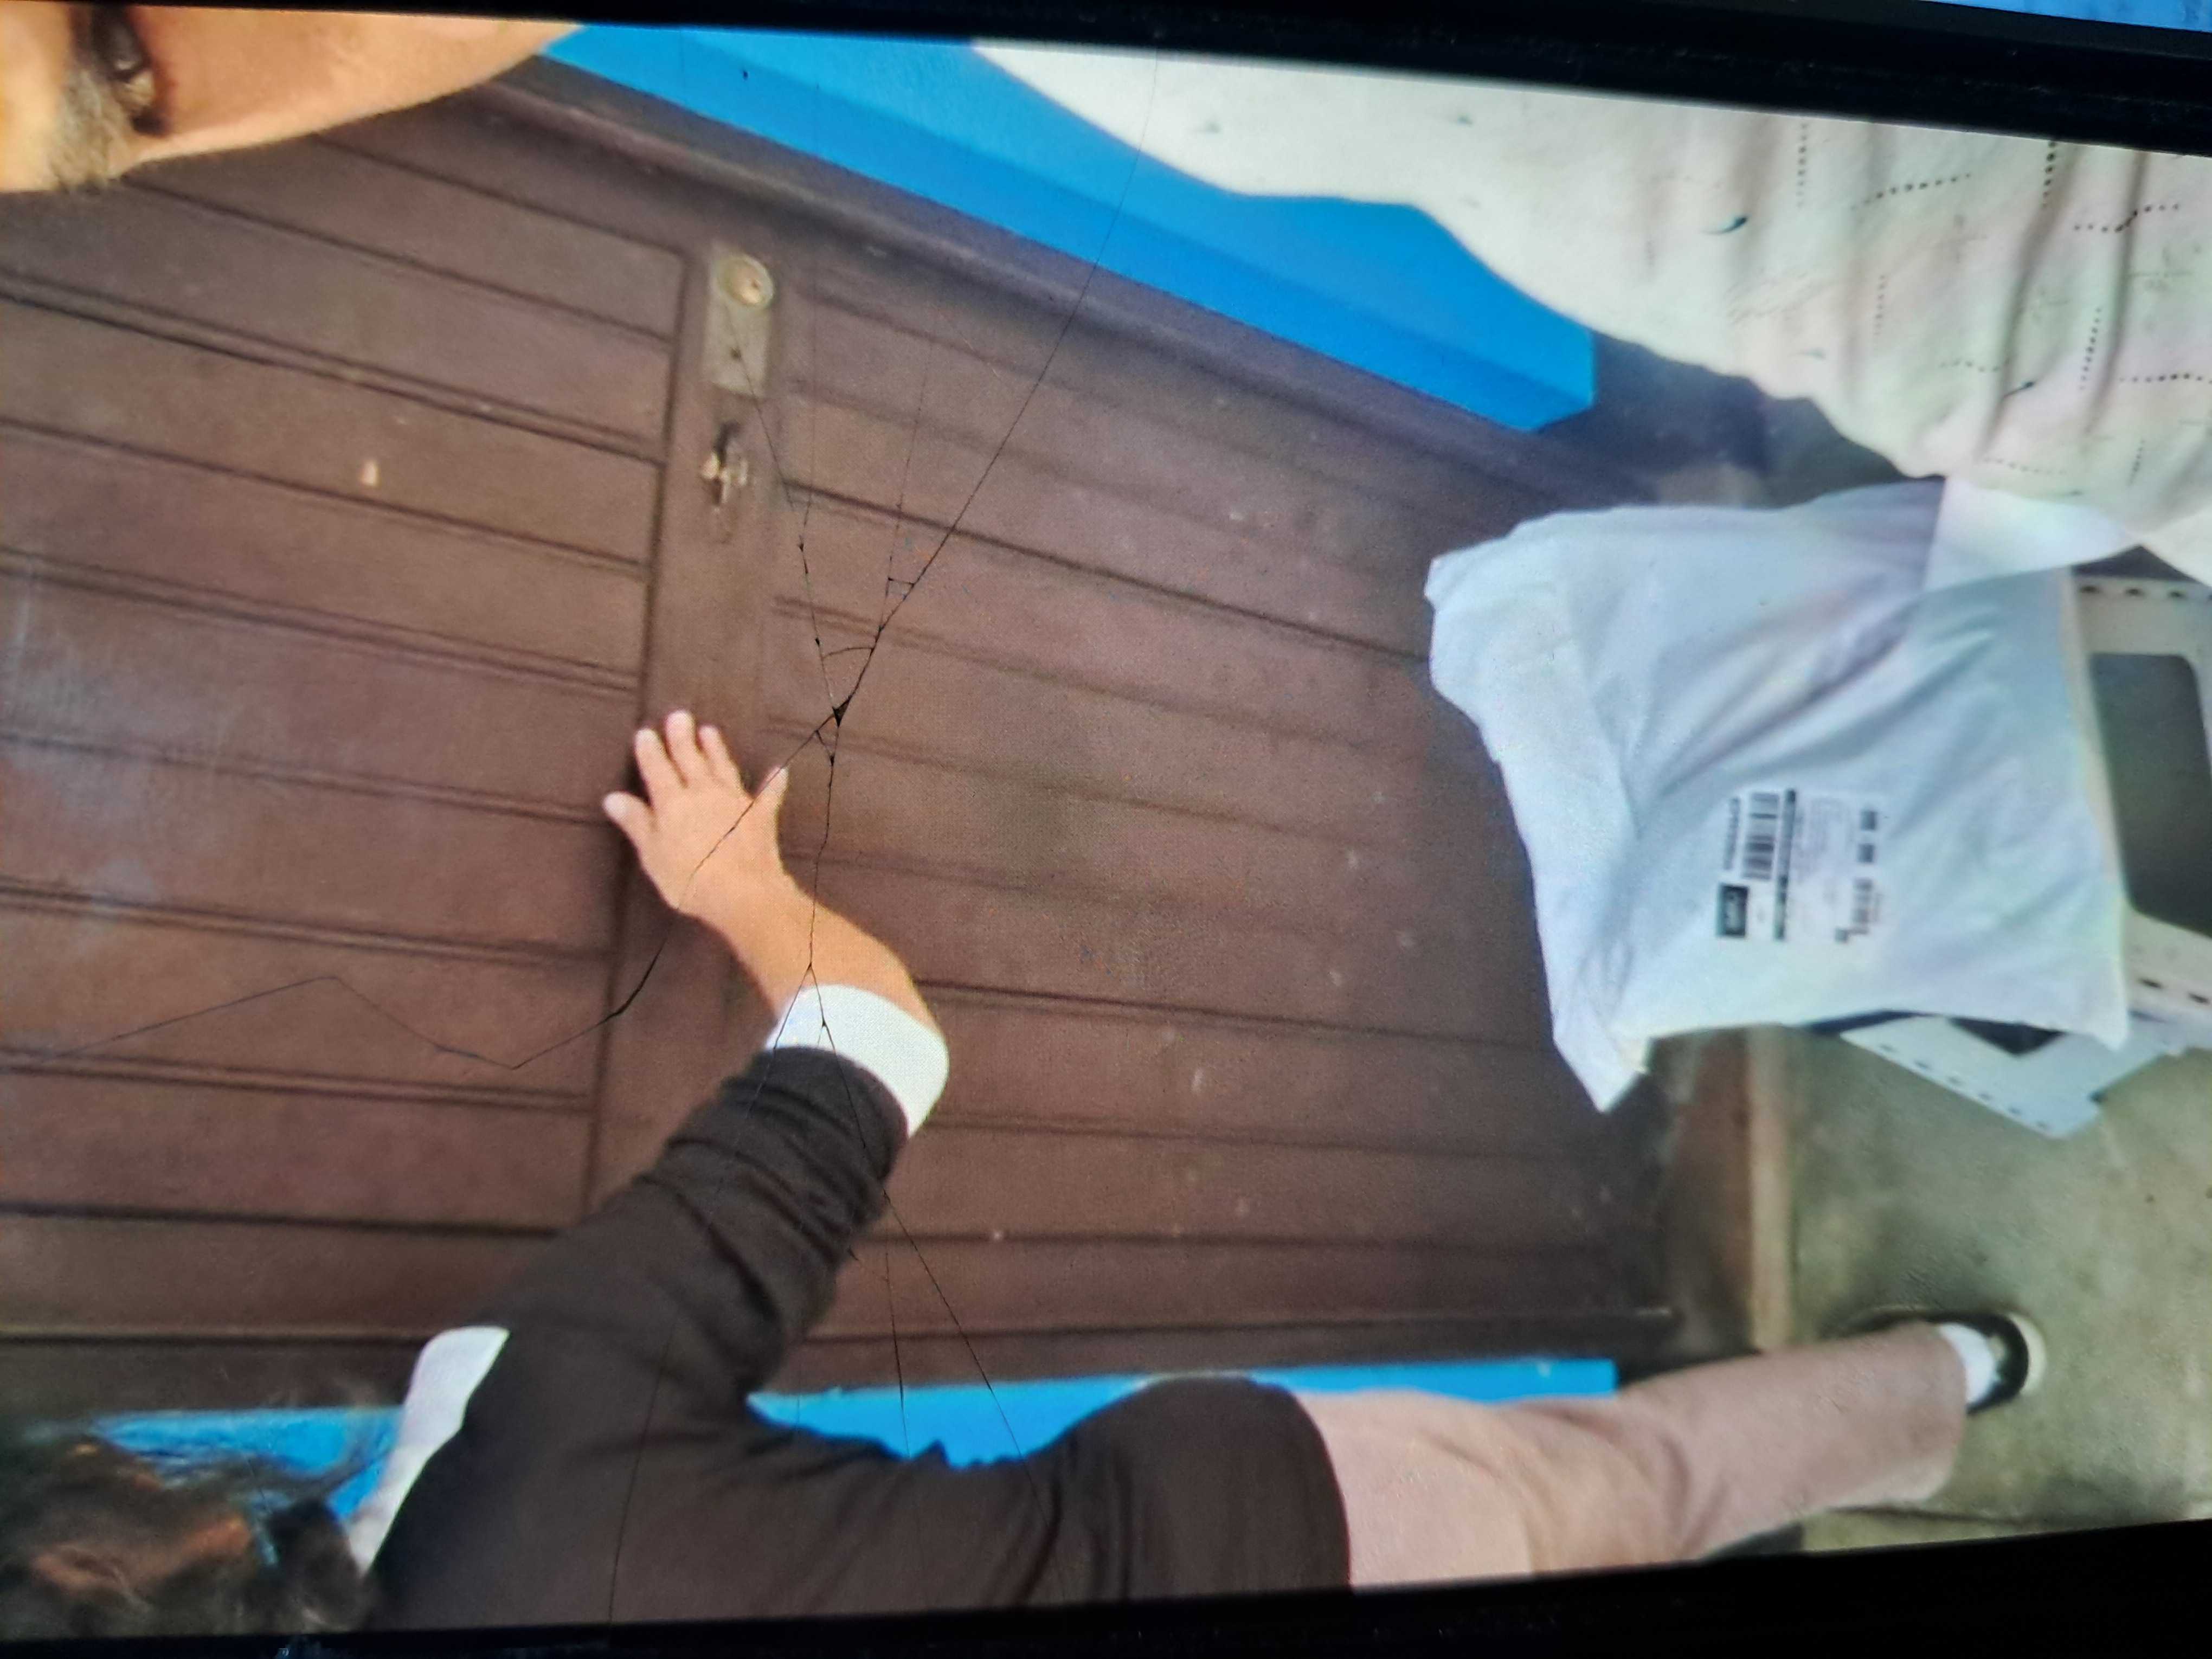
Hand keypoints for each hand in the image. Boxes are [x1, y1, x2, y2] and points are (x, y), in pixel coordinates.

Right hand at [603, 711, 793, 925]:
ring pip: (723, 767)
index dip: (651, 751)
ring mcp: (735, 802)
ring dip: (716, 749)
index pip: (658, 770)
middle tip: (680, 715)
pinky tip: (780, 769)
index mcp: (673, 803)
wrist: (742, 892)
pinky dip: (774, 782)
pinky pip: (769, 795)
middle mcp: (704, 794)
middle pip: (691, 760)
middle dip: (683, 738)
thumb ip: (637, 823)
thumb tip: (613, 797)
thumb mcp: (653, 854)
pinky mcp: (761, 816)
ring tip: (710, 731)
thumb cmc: (689, 879)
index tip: (646, 732)